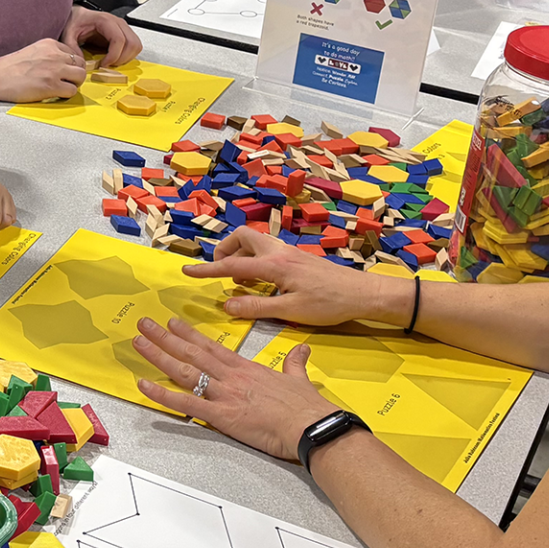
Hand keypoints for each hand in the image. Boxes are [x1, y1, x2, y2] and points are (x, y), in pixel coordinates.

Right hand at [0, 38, 87, 101]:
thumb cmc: (10, 67)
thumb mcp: (34, 51)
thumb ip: (49, 55)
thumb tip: (63, 65)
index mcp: (50, 44)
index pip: (74, 53)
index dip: (71, 65)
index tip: (65, 72)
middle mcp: (54, 54)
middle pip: (80, 64)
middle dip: (76, 74)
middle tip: (67, 81)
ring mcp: (54, 70)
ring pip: (80, 76)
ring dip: (74, 84)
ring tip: (62, 88)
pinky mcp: (51, 85)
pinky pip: (72, 91)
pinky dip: (66, 95)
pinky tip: (56, 94)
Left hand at [63, 6, 143, 66]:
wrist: (77, 15)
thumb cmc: (75, 21)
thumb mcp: (68, 34)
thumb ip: (71, 48)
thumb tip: (80, 62)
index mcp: (105, 20)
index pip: (119, 39)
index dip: (113, 56)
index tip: (103, 64)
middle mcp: (118, 22)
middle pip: (132, 43)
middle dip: (122, 59)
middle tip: (108, 65)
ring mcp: (123, 27)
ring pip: (136, 46)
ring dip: (126, 58)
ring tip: (111, 62)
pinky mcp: (125, 33)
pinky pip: (134, 47)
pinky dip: (128, 56)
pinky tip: (114, 58)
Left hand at [131, 317, 337, 460]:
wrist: (311, 425)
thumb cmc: (306, 407)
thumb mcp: (298, 379)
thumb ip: (294, 363)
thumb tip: (301, 351)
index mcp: (246, 369)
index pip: (211, 346)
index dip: (189, 334)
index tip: (173, 322)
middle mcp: (231, 377)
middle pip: (192, 352)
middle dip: (165, 337)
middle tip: (145, 324)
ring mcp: (224, 394)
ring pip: (185, 370)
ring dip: (159, 355)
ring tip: (139, 342)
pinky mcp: (222, 416)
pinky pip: (186, 403)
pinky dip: (163, 394)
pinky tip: (144, 385)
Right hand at [186, 227, 409, 324]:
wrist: (363, 294)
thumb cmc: (329, 304)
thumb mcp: (290, 311)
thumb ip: (256, 307)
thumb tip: (226, 304)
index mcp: (274, 265)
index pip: (232, 264)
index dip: (206, 269)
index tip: (185, 271)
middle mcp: (279, 252)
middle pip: (242, 237)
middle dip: (224, 249)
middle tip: (219, 270)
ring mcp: (290, 252)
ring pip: (255, 242)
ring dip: (240, 254)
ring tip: (239, 280)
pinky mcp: (298, 258)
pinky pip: (267, 251)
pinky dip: (255, 260)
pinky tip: (261, 283)